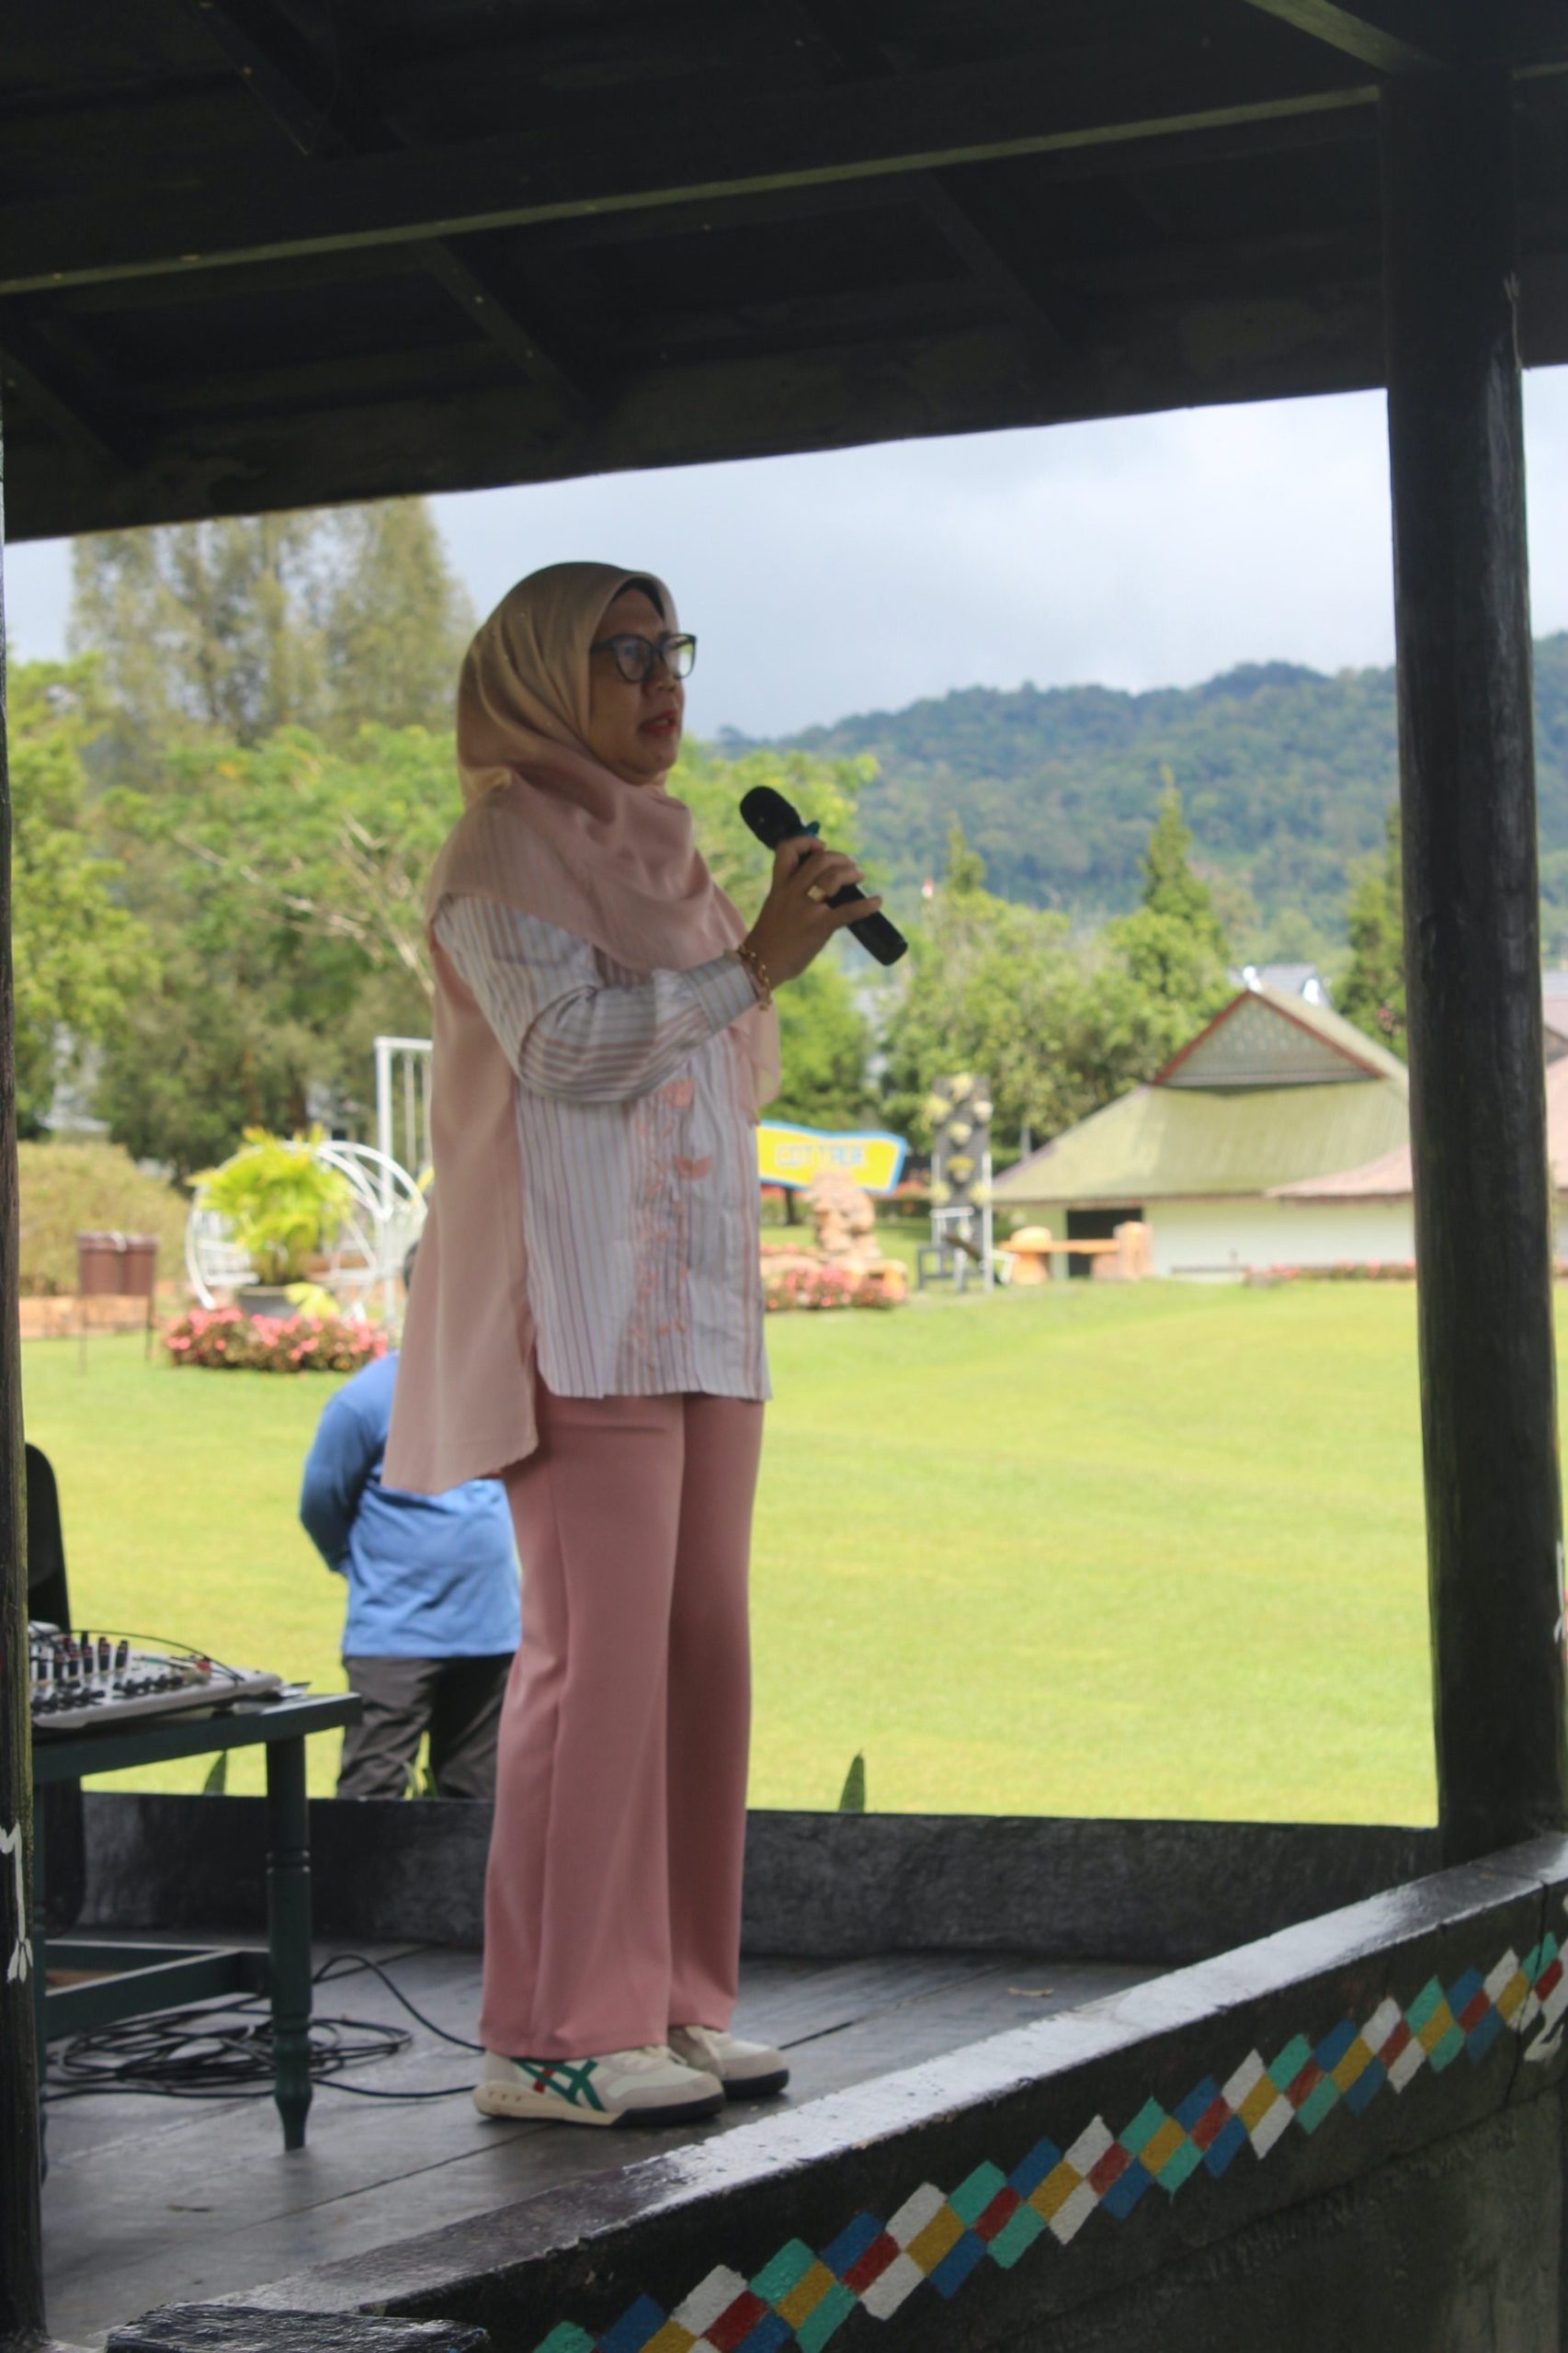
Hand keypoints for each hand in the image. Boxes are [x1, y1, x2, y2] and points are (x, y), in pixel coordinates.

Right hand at [744, 836, 883, 989]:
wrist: (760, 966)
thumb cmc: (769, 940)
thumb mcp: (775, 907)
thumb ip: (792, 895)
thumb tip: (821, 888)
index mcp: (779, 886)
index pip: (786, 849)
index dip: (806, 842)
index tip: (820, 848)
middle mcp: (791, 892)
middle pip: (819, 860)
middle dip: (839, 857)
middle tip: (851, 865)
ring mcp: (806, 909)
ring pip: (833, 877)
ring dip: (851, 872)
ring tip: (859, 876)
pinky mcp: (819, 927)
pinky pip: (848, 911)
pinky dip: (866, 905)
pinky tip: (877, 902)